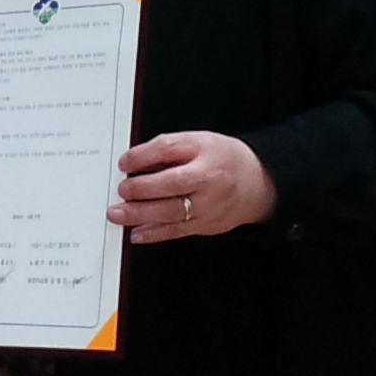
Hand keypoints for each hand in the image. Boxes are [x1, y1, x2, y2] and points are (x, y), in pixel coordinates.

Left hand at [110, 130, 276, 243]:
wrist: (258, 183)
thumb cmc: (224, 159)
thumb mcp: (200, 141)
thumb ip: (169, 148)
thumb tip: (134, 162)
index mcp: (205, 151)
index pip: (169, 149)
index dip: (142, 156)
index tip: (124, 162)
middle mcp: (208, 179)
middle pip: (171, 184)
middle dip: (140, 189)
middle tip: (121, 190)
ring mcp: (209, 206)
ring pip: (171, 212)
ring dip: (140, 214)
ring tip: (117, 214)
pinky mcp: (206, 226)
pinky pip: (177, 231)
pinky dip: (154, 234)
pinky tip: (136, 233)